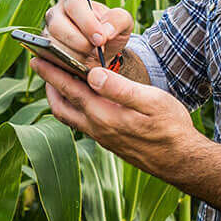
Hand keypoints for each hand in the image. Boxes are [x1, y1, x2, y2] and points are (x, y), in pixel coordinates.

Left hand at [30, 57, 205, 177]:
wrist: (183, 162)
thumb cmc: (172, 128)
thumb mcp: (152, 101)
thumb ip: (120, 89)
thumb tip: (92, 74)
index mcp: (105, 116)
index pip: (70, 90)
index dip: (52, 73)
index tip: (37, 58)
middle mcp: (98, 129)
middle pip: (62, 106)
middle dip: (49, 85)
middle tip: (40, 65)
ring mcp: (103, 138)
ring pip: (70, 117)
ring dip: (59, 98)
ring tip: (55, 80)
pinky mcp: (110, 142)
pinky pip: (82, 123)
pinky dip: (73, 107)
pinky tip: (80, 98)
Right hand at [41, 0, 133, 71]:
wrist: (103, 51)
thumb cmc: (111, 32)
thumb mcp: (123, 22)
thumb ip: (118, 20)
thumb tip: (105, 31)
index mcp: (73, 0)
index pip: (74, 5)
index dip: (87, 23)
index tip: (101, 39)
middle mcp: (55, 14)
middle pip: (57, 26)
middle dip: (79, 42)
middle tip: (96, 52)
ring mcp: (47, 34)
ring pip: (52, 45)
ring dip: (73, 56)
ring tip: (90, 60)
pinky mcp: (44, 53)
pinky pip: (50, 60)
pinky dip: (67, 66)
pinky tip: (81, 68)